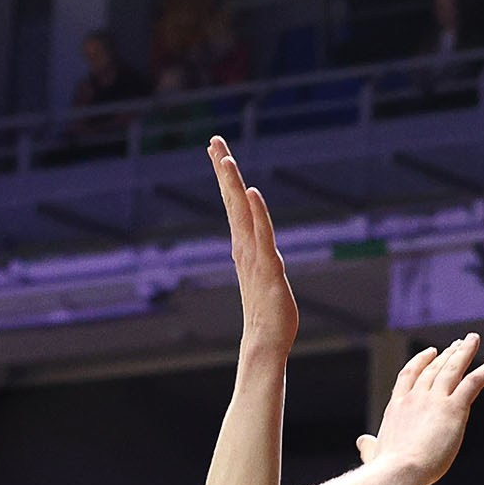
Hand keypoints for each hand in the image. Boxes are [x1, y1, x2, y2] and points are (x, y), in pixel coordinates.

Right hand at [208, 136, 296, 355]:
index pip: (233, 204)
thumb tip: (256, 247)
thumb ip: (260, 258)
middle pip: (232, 200)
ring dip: (233, 184)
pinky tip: (252, 193)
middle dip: (223, 169)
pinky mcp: (269, 269)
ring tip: (225, 157)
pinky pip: (262, 236)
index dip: (225, 176)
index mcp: (244, 246)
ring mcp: (255, 256)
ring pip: (242, 213)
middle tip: (214, 140)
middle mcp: (245, 246)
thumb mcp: (264, 277)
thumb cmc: (267, 314)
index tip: (216, 149)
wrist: (266, 343)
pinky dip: (257, 214)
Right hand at [354, 334, 483, 484]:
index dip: (422, 361)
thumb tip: (362, 442)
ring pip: (453, 369)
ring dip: (465, 352)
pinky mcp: (454, 408)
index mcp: (397, 406)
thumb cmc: (386, 469)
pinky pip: (474, 382)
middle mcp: (415, 397)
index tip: (431, 351)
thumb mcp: (375, 453)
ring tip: (473, 339)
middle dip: (447, 354)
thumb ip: (369, 446)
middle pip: (434, 368)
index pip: (410, 375)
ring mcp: (434, 400)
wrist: (398, 471)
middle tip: (459, 343)